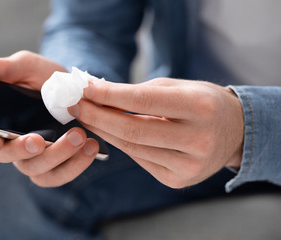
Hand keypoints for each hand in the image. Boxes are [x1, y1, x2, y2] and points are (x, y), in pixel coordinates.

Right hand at [0, 51, 98, 186]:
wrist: (76, 90)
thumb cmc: (43, 79)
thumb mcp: (25, 67)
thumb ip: (0, 68)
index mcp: (2, 125)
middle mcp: (17, 146)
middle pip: (14, 159)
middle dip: (26, 150)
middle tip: (41, 139)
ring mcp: (38, 159)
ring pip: (40, 170)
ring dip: (59, 156)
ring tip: (80, 136)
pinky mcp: (59, 166)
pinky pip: (63, 175)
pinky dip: (77, 164)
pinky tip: (91, 147)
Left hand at [68, 78, 243, 187]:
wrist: (234, 132)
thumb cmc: (201, 103)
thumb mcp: (177, 88)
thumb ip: (139, 91)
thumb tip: (96, 93)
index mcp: (200, 107)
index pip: (143, 101)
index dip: (109, 95)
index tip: (84, 88)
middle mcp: (198, 139)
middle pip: (132, 130)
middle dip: (97, 116)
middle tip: (75, 105)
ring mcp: (189, 165)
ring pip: (132, 147)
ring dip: (103, 131)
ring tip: (85, 116)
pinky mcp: (178, 180)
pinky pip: (139, 159)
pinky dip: (120, 144)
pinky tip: (106, 132)